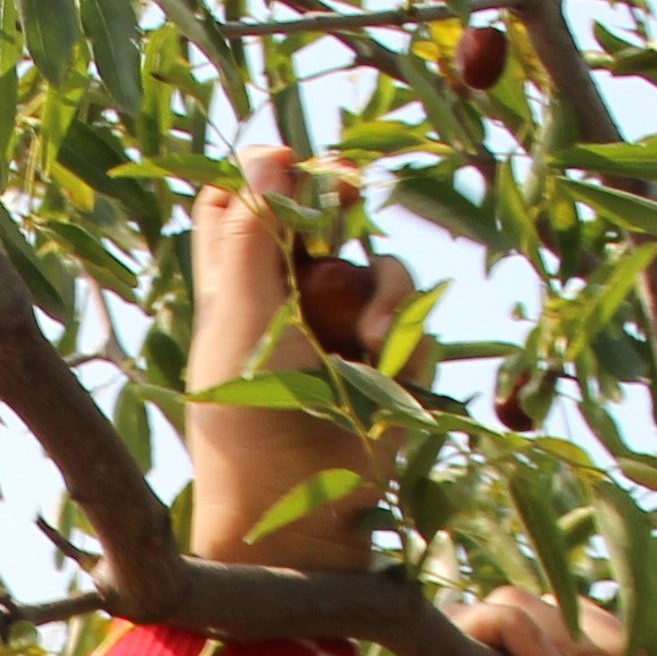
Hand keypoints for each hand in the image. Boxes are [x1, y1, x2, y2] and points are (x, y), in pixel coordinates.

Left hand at [184, 141, 409, 573]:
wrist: (293, 504)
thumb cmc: (245, 415)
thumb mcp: (241, 317)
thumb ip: (255, 235)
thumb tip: (271, 152)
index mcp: (240, 281)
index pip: (249, 200)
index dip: (269, 176)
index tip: (286, 169)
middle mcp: (293, 296)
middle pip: (328, 213)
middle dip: (342, 200)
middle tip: (346, 194)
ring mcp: (346, 329)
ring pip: (384, 267)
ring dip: (384, 293)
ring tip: (369, 339)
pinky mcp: (390, 366)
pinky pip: (417, 327)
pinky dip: (406, 347)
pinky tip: (384, 377)